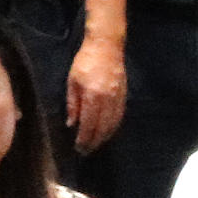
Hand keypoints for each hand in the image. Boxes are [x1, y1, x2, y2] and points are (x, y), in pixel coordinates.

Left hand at [66, 33, 128, 154]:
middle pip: (103, 128)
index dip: (84, 138)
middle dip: (95, 142)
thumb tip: (72, 124)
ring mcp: (119, 97)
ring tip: (96, 144)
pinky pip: (120, 116)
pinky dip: (114, 127)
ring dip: (105, 137)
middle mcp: (108, 99)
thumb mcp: (72, 81)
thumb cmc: (85, 61)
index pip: (89, 124)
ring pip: (113, 124)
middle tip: (87, 151)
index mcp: (93, 96)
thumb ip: (73, 104)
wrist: (107, 46)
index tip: (79, 148)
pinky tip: (108, 132)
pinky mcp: (125, 95)